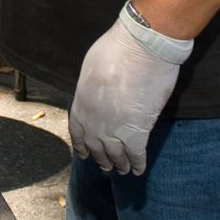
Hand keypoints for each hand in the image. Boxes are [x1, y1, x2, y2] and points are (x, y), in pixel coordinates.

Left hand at [69, 7, 192, 175]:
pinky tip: (139, 170)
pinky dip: (138, 164)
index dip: (82, 145)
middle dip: (102, 158)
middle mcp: (93, 122)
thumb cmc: (116, 49)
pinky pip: (136, 155)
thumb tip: (96, 95)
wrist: (141, 48)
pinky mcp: (137, 133)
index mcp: (81, 104)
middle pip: (96, 147)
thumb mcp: (91, 67)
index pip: (78, 132)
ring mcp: (114, 131)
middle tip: (106, 166)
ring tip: (123, 170)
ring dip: (120, 165)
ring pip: (116, 155)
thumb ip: (91, 87)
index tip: (84, 154)